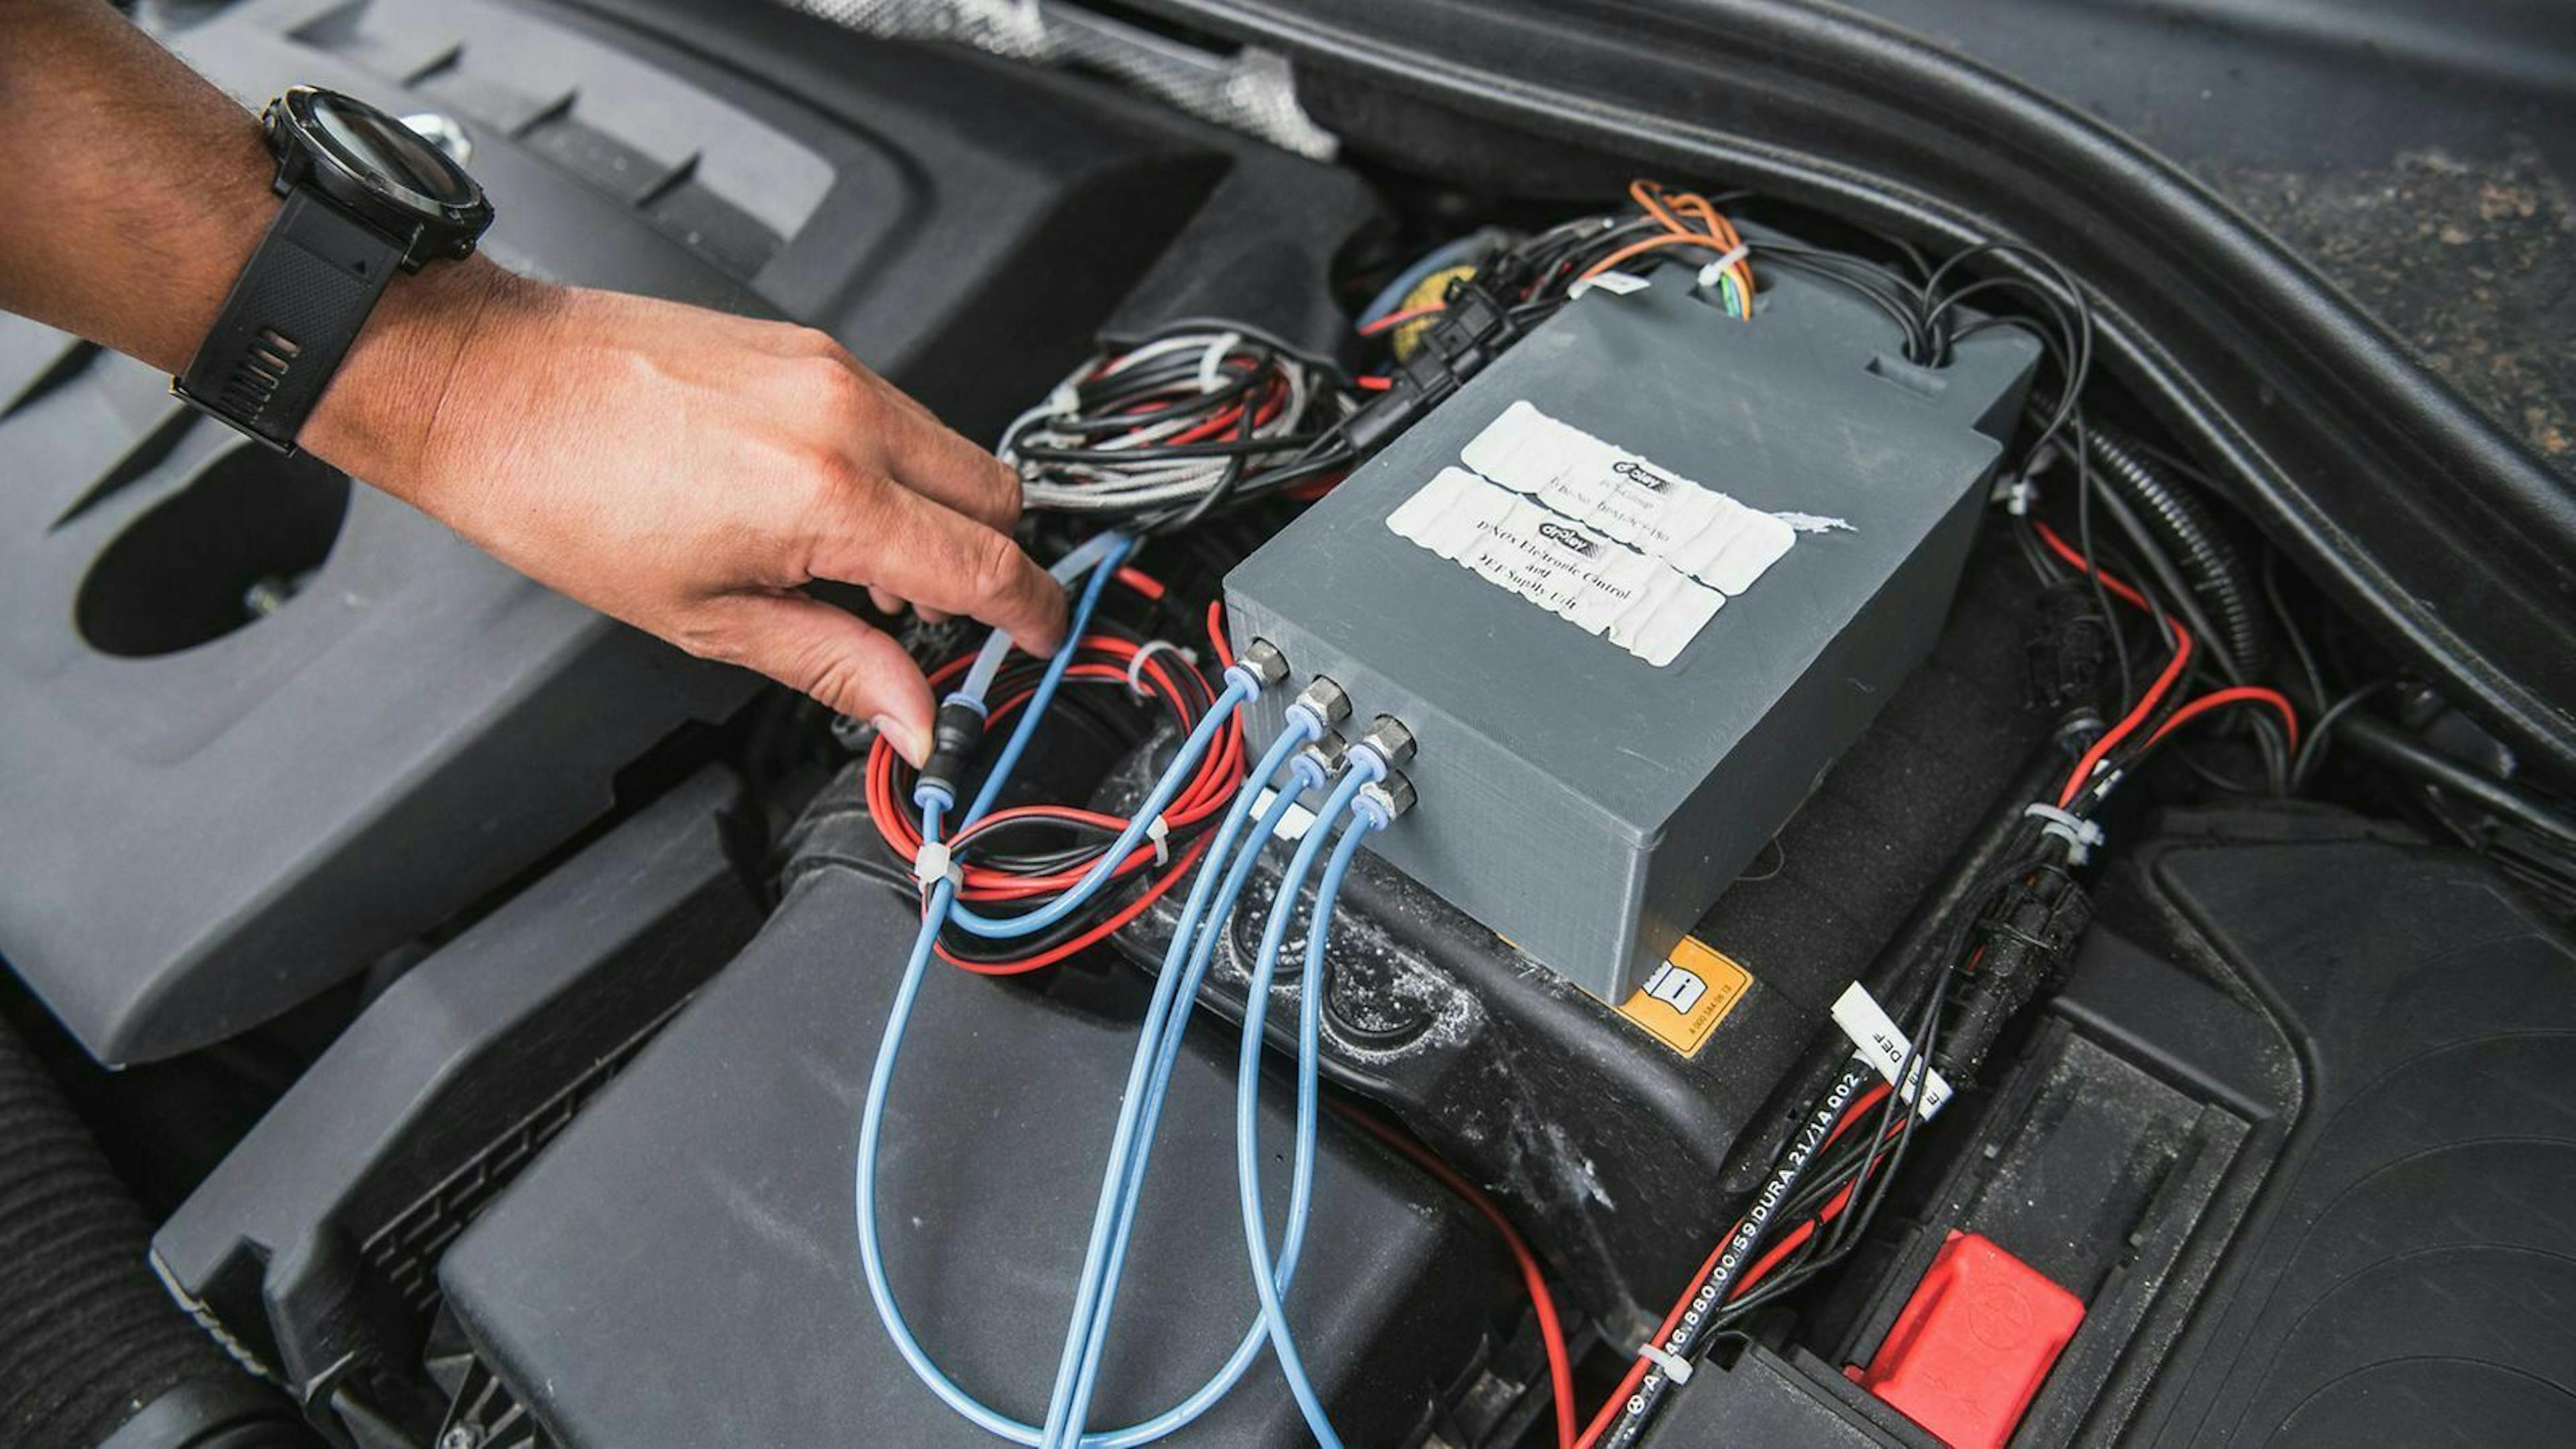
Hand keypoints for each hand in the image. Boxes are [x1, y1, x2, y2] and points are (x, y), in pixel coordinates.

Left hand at [305, 261, 1064, 764]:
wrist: (484, 385)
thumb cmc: (561, 493)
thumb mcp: (705, 619)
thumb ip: (833, 665)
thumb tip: (911, 716)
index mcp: (826, 495)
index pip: (986, 564)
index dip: (1031, 616)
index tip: (1038, 643)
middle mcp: (845, 415)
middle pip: (997, 497)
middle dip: (993, 565)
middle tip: (945, 624)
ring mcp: (829, 368)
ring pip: (953, 449)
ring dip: (942, 516)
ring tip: (865, 572)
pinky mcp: (806, 344)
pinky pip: (898, 413)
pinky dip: (896, 469)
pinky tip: (830, 511)